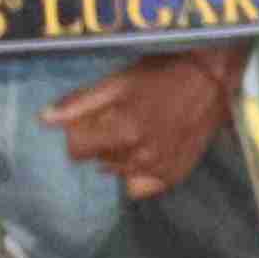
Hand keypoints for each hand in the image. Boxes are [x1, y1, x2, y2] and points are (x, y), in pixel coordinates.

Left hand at [50, 45, 244, 200]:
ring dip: (119, 155)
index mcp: (125, 131)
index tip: (91, 118)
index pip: (76, 149)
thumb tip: (44, 120)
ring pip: (118, 172)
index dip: (79, 132)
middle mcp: (142, 157)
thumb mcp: (119, 80)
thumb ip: (81, 103)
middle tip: (118, 117)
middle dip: (100, 140)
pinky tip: (146, 152)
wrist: (214, 76)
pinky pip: (142, 187)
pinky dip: (138, 173)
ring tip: (136, 130)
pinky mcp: (176, 174)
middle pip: (97, 160)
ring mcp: (161, 169)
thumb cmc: (164, 70)